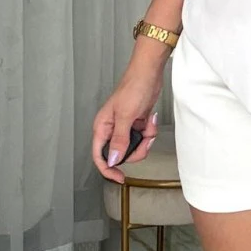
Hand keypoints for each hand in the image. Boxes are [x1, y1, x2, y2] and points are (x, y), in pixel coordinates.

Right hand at [92, 61, 163, 182]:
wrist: (150, 72)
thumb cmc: (134, 86)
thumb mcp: (126, 116)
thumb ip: (120, 140)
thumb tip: (113, 160)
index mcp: (102, 127)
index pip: (100, 156)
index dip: (108, 169)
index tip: (119, 177)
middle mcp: (112, 128)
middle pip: (120, 154)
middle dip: (136, 150)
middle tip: (144, 140)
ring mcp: (125, 126)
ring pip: (134, 147)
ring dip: (145, 140)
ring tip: (149, 127)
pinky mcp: (137, 123)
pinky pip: (143, 137)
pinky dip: (150, 132)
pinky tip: (150, 120)